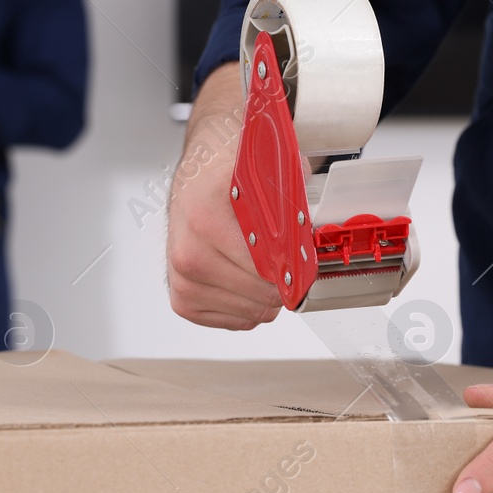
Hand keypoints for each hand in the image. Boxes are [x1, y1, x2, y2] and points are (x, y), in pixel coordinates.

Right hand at [166, 63, 284, 329]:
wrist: (193, 180)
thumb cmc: (223, 179)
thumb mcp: (260, 171)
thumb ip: (289, 194)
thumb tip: (310, 222)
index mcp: (206, 219)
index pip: (266, 264)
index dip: (293, 264)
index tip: (302, 259)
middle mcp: (188, 253)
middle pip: (262, 292)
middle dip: (283, 280)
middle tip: (286, 260)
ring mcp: (183, 281)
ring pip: (253, 312)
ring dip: (267, 296)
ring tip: (261, 266)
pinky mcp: (182, 302)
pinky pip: (237, 321)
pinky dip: (250, 306)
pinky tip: (244, 278)